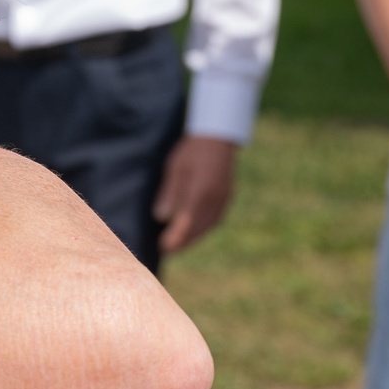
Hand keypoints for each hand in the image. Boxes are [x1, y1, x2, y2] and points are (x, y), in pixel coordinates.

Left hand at [152, 135, 236, 255]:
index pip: (186, 222)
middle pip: (198, 228)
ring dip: (193, 237)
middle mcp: (215, 199)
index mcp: (200, 191)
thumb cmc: (191, 151)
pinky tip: (194, 230)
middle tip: (166, 250)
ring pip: (208, 225)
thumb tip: (161, 218)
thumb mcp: (175, 168)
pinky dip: (203, 228)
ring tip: (178, 244)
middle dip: (182, 241)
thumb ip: (169, 193)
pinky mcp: (227, 196)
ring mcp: (224, 198)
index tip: (162, 247)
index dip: (175, 237)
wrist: (218, 137)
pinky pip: (215, 219)